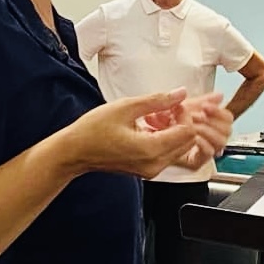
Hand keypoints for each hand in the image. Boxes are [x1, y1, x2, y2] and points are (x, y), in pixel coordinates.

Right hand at [67, 89, 230, 179]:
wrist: (75, 152)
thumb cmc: (93, 131)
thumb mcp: (126, 107)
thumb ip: (157, 100)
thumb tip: (180, 93)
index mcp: (151, 150)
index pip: (188, 131)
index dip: (183, 113)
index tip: (170, 103)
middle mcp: (154, 164)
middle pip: (187, 141)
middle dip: (180, 121)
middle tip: (163, 108)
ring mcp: (151, 169)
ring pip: (179, 147)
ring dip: (172, 129)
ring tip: (152, 116)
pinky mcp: (147, 169)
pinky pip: (167, 153)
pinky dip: (163, 137)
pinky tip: (146, 126)